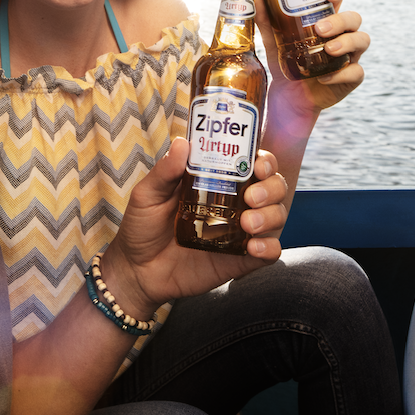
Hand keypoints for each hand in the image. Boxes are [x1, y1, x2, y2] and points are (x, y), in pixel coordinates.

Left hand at [97, 139, 287, 321]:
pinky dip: (270, 247)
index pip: (252, 164)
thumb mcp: (147, 195)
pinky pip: (270, 252)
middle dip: (271, 187)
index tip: (258, 163)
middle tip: (252, 196)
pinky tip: (253, 247)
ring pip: (277, 216)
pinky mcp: (241, 259)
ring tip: (248, 224)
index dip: (264, 160)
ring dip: (271, 215)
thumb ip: (164, 172)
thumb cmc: (142, 228)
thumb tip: (182, 143)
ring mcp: (240, 232)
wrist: (137, 271)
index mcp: (217, 182)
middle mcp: (235, 204)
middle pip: (273, 187)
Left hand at [255, 0, 368, 121]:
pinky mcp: (350, 77)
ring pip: (362, 40)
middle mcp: (341, 34)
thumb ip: (266, 19)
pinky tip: (324, 77)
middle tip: (321, 29)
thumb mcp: (273, 40)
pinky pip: (356, 72)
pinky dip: (342, 74)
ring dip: (347, 42)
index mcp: (325, 19)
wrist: (287, 96)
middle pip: (353, 18)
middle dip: (340, 20)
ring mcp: (349, 55)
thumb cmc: (285, 62)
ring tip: (328, 50)